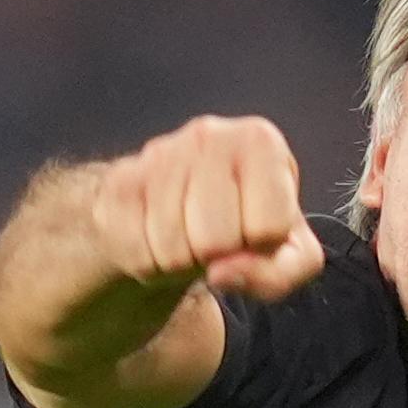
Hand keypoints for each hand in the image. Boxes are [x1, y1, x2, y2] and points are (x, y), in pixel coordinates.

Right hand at [92, 116, 324, 301]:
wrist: (183, 205)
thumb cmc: (248, 225)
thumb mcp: (289, 252)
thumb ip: (282, 271)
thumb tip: (220, 272)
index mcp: (261, 141)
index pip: (269, 229)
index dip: (264, 245)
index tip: (256, 227)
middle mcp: (209, 135)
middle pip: (218, 241)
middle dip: (220, 256)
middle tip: (218, 237)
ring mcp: (158, 155)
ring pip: (174, 251)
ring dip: (184, 263)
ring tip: (190, 237)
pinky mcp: (118, 184)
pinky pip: (137, 255)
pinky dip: (151, 265)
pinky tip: (160, 238)